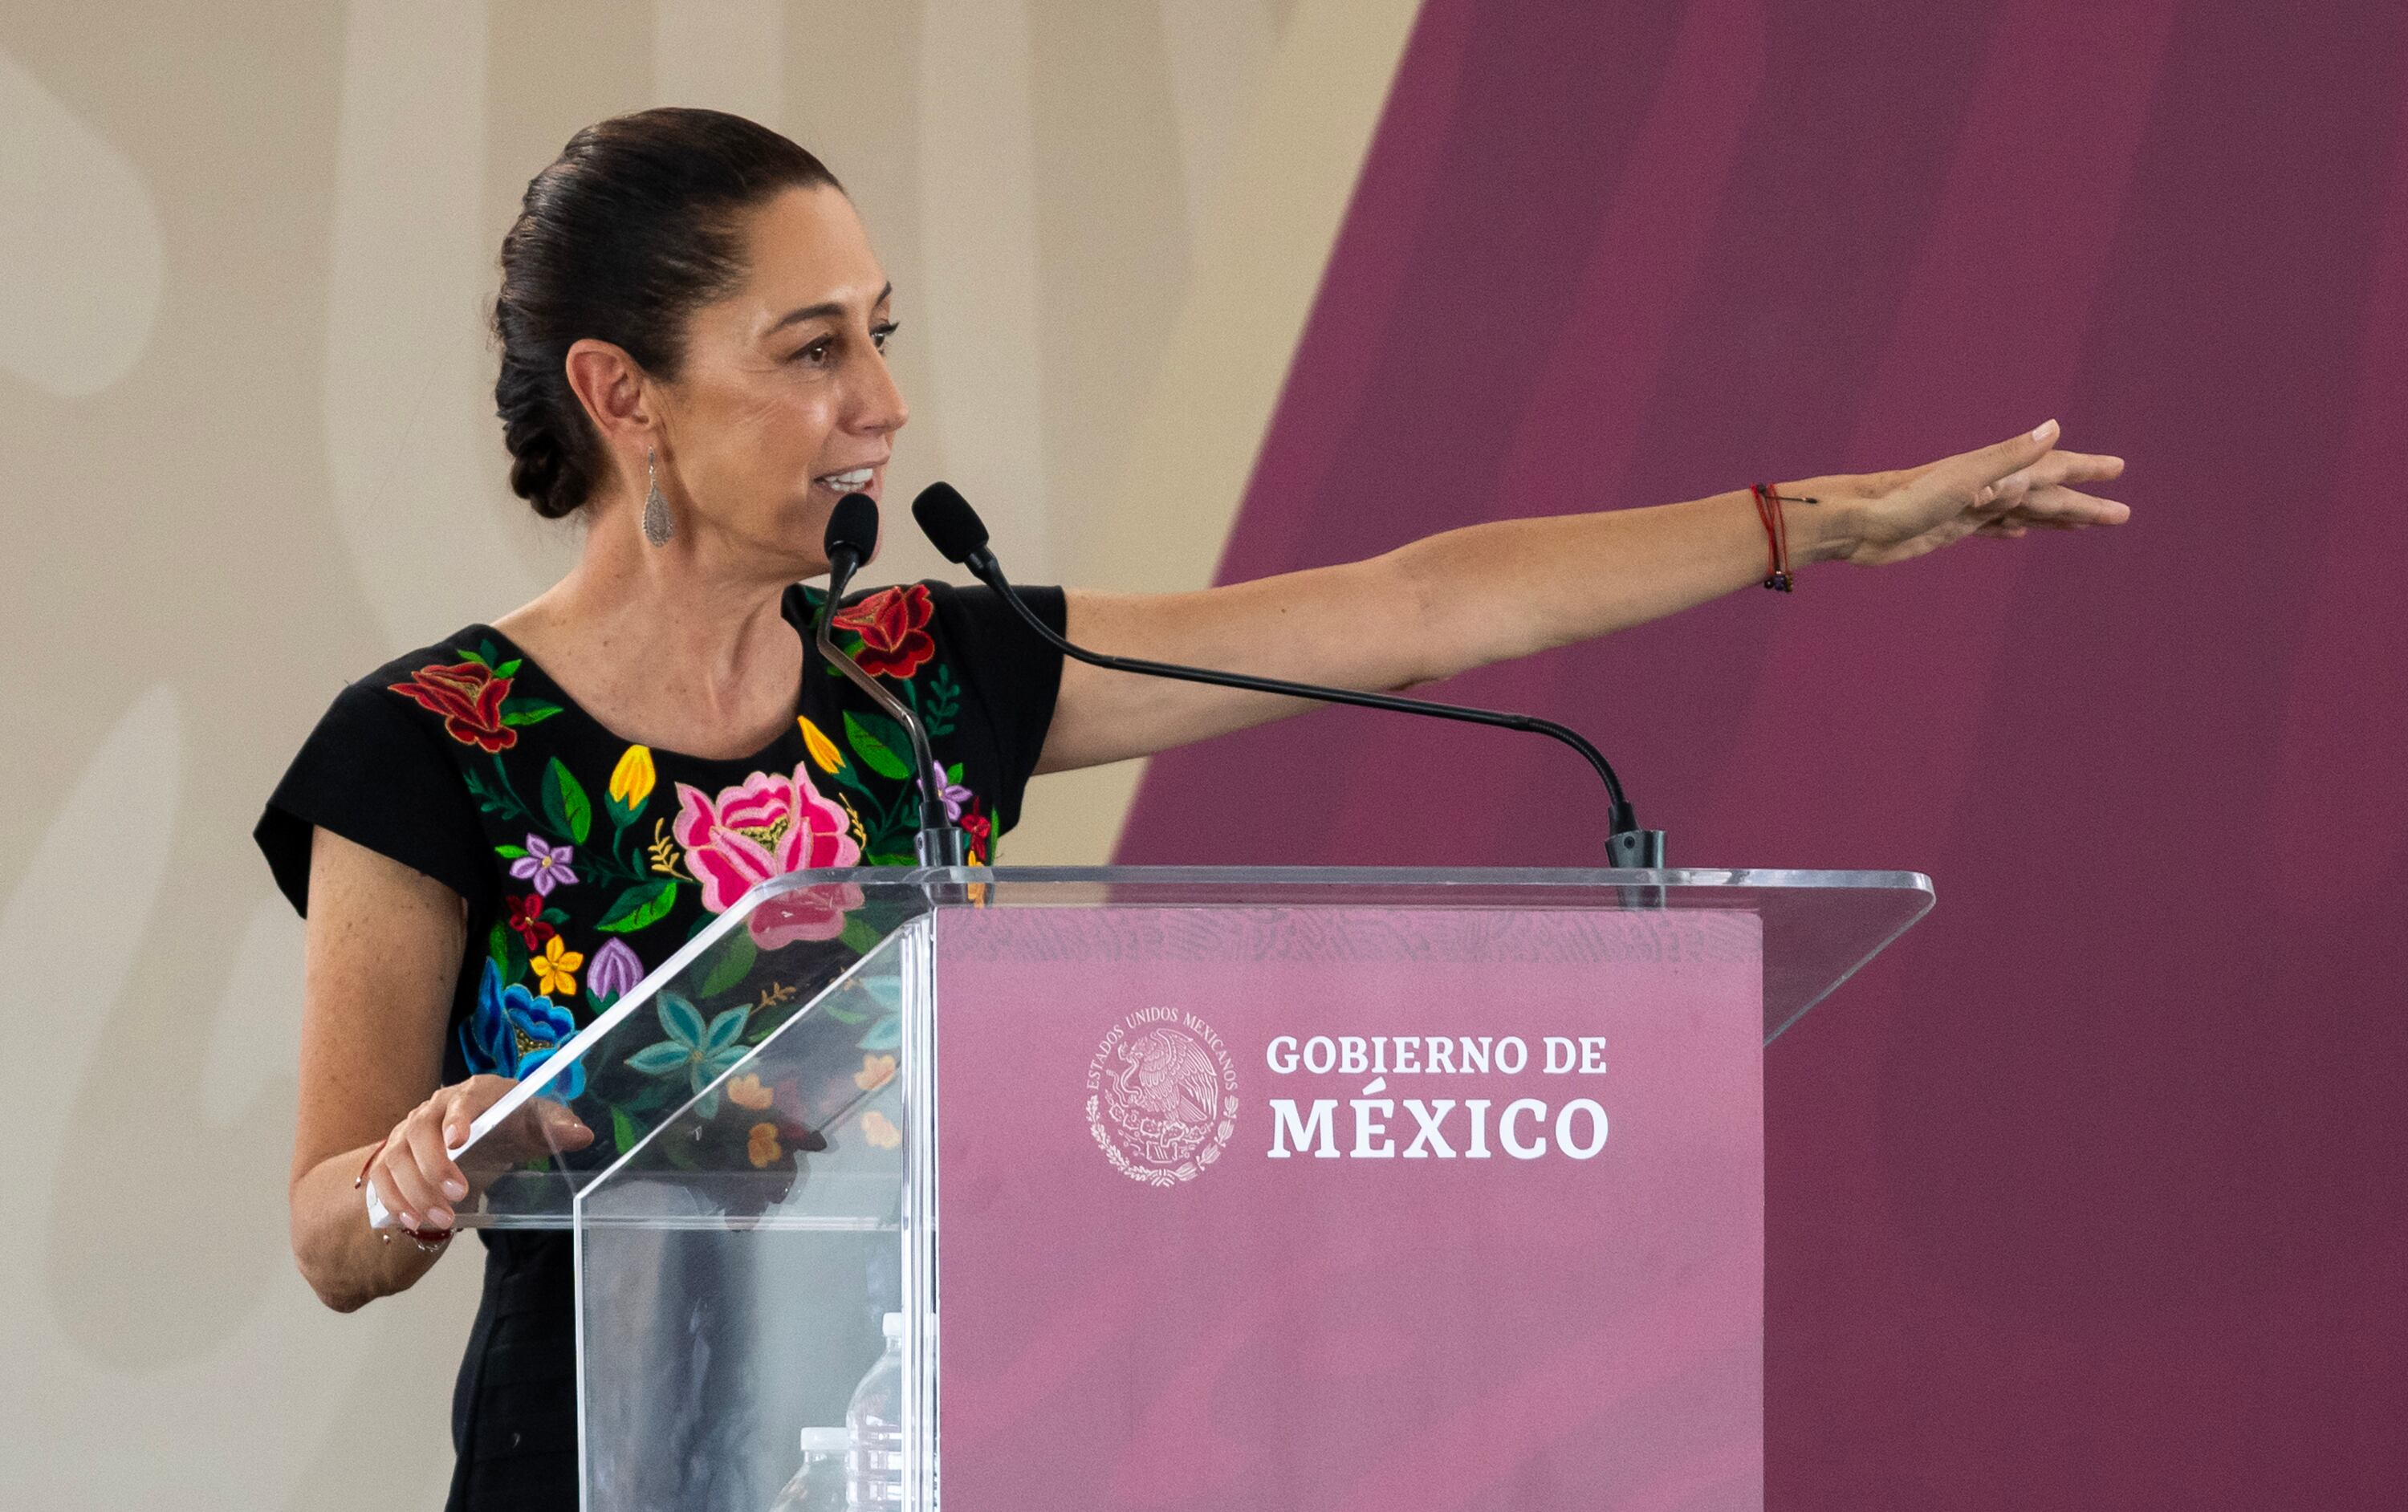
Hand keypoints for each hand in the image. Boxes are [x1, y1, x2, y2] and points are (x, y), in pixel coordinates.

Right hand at [363, 1075, 592, 1232]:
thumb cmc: (512, 1126)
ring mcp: (409, 1131)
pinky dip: (393, 1200)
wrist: (482, 1139)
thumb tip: (581, 1135)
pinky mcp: (394, 1155)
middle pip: (421, 1131)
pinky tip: (412, 1221)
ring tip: (442, 1218)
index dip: (459, 1116)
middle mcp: (435, 1107)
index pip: (464, 1097)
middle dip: (435, 1166)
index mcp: (476, 1092)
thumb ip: (557, 1127)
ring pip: (397, 1157)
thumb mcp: (538, 1125)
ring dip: (415, 1190)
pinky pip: (382, 1177)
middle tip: (457, 1195)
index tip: (459, 1140)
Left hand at [1800, 420, 2129, 566]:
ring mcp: (1967, 509)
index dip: (2085, 469)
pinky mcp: (1946, 530)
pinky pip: (1990, 529)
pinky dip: (2010, 530)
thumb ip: (2009, 455)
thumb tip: (2054, 426)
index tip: (2119, 469)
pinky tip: (2020, 535)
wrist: (1853, 523)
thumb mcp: (1964, 478)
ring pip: (2023, 513)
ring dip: (2054, 518)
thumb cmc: (1903, 499)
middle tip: (2123, 515)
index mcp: (1993, 473)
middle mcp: (1985, 488)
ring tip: (2085, 525)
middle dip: (2083, 503)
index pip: (2051, 468)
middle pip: (2045, 496)